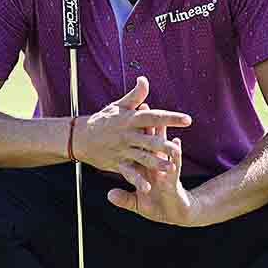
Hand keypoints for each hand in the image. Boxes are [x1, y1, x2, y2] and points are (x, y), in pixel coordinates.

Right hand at [72, 76, 191, 191]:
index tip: (187, 120)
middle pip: (148, 140)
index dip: (170, 118)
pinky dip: (138, 181)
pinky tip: (148, 188)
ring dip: (156, 164)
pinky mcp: (117, 163)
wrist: (80, 137)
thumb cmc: (103, 120)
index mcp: (130, 119)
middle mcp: (127, 135)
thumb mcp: (118, 106)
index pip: (153, 117)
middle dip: (163, 145)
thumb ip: (135, 96)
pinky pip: (129, 173)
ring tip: (171, 168)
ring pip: (141, 157)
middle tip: (178, 150)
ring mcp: (122, 150)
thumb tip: (144, 79)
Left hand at [106, 114, 195, 225]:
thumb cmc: (156, 207)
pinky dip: (175, 155)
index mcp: (146, 169)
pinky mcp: (173, 181)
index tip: (125, 119)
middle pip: (151, 142)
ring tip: (160, 120)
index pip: (138, 148)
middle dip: (147, 126)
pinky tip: (177, 144)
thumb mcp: (137, 203)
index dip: (133, 134)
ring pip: (163, 150)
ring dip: (162, 136)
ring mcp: (165, 172)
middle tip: (144, 105)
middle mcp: (156, 166)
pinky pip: (174, 166)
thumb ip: (123, 198)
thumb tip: (109, 195)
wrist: (174, 216)